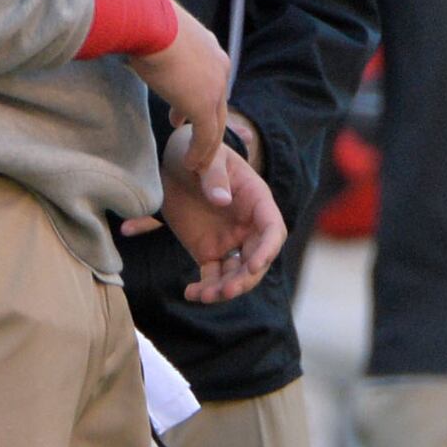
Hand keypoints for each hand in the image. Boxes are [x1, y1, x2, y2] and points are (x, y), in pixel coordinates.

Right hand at [125, 10, 232, 166]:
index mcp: (210, 49)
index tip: (181, 115)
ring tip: (197, 162)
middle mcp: (219, 68)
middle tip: (198, 143)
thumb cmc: (144, 19)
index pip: (209, 81)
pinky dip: (200, 153)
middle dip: (207, 126)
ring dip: (206, 146)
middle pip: (218, 105)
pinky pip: (206, 136)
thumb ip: (156, 41)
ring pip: (216, 125)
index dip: (197, 100)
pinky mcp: (204, 105)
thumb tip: (137, 37)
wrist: (150, 22)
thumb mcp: (157, 30)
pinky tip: (192, 164)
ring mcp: (214, 88)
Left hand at [133, 126, 286, 301]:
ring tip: (202, 296)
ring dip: (224, 288)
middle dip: (245, 278)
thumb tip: (222, 200)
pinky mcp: (208, 250)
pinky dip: (204, 288)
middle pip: (257, 259)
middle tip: (225, 290)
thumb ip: (215, 175)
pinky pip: (212, 276)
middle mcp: (248, 225)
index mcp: (257, 201)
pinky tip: (190, 293)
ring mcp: (229, 240)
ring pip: (236, 273)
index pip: (272, 230)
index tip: (254, 266)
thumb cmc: (196, 151)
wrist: (173, 160)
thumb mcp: (206, 156)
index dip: (267, 250)